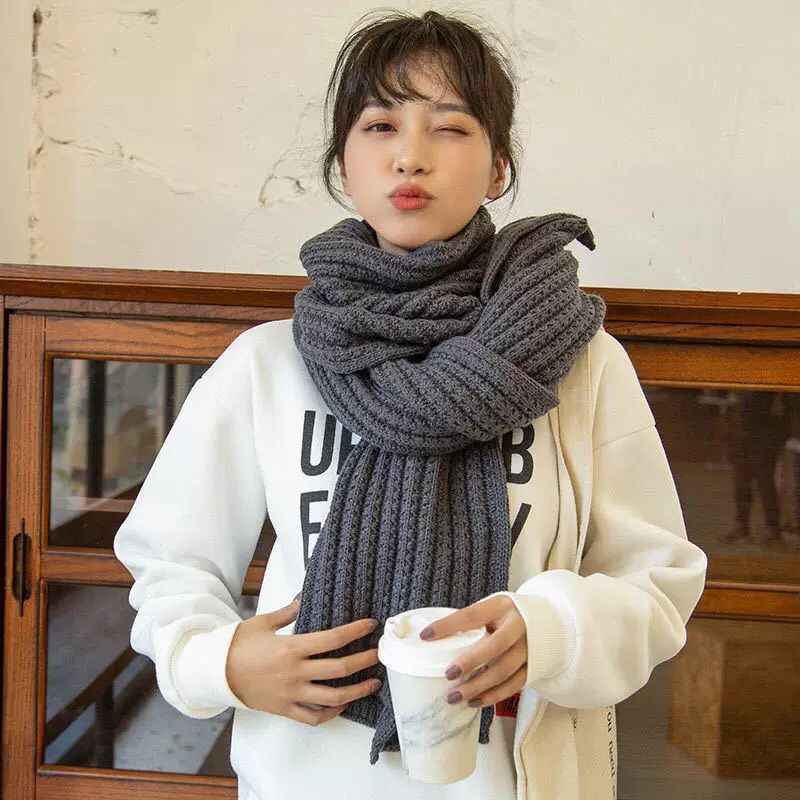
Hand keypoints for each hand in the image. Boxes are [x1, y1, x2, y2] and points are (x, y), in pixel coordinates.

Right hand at [226, 597, 382, 725]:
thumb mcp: (262, 622)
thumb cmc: (238, 645)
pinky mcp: (284, 709)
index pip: (333, 638)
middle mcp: (295, 672)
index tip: (370, 625)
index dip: (355, 631)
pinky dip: (331, 713)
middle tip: (379, 654)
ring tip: (373, 683)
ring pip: (332, 697)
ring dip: (357, 691)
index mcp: (292, 647)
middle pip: (340, 669)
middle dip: (365, 661)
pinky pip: (313, 717)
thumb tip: (302, 599)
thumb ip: (286, 612)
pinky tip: (343, 704)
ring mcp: (291, 693)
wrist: (215, 673)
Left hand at [418, 594, 526, 708]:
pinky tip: (474, 701)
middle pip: (494, 646)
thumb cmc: (507, 616)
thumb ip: (471, 623)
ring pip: (503, 670)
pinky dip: (493, 696)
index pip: (472, 615)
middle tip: (448, 674)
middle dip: (470, 662)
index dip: (448, 626)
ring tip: (455, 696)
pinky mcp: (534, 667)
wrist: (549, 621)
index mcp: (501, 606)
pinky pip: (513, 685)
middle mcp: (518, 626)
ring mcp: (529, 648)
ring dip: (478, 686)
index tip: (426, 636)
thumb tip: (433, 640)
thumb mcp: (492, 609)